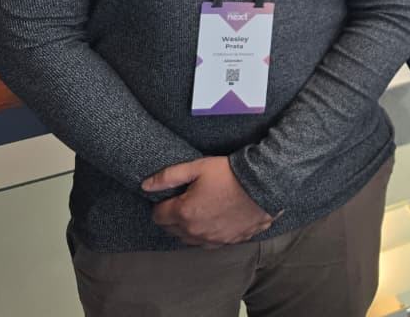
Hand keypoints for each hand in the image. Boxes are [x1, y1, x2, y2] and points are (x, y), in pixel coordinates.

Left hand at [142, 156, 274, 246]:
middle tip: (185, 201)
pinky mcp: (228, 241)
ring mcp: (212, 239)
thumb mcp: (197, 167)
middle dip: (173, 217)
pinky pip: (209, 242)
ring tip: (200, 210)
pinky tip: (216, 219)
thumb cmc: (229, 174)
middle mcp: (194, 232)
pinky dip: (207, 233)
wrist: (264, 184)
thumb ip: (168, 177)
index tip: (172, 195)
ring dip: (189, 227)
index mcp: (183, 213)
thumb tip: (145, 185)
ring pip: (189, 239)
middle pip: (172, 230)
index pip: (158, 216)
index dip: (162, 204)